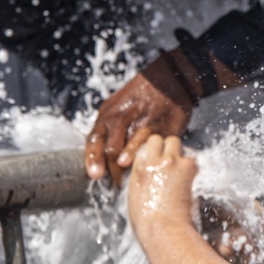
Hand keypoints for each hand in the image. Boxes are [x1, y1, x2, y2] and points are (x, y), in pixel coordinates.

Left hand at [86, 50, 194, 184]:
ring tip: (129, 178)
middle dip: (112, 170)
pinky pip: (154, 146)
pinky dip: (150, 157)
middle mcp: (122, 117)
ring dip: (129, 165)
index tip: (95, 175)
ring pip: (131, 148)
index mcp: (107, 114)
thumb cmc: (140, 96)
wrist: (169, 78)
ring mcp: (143, 121)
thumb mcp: (117, 106)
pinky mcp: (162, 126)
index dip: (93, 159)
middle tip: (116, 185)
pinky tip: (149, 165)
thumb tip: (101, 157)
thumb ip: (109, 129)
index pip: (95, 139)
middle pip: (112, 149)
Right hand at [128, 135, 197, 241]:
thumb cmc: (148, 221)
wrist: (164, 229)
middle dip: (165, 147)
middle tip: (170, 161)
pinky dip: (191, 166)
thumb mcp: (135, 196)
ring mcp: (172, 162)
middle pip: (161, 139)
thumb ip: (141, 178)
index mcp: (139, 168)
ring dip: (179, 153)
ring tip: (180, 169)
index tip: (156, 159)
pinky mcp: (188, 168)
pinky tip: (190, 178)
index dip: (152, 151)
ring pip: (177, 143)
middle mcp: (154, 160)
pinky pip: (191, 158)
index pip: (145, 146)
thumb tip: (148, 172)